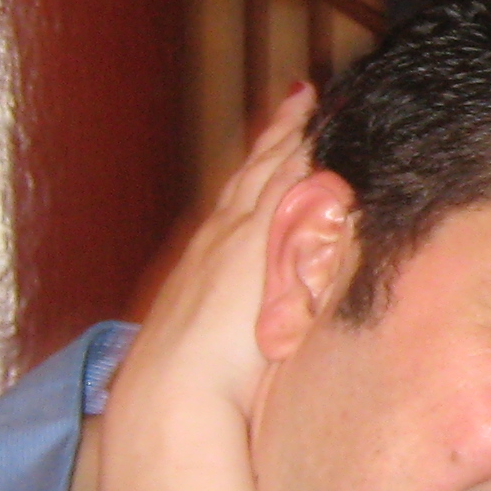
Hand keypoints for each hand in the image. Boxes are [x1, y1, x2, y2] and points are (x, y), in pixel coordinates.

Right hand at [113, 86, 313, 427]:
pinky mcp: (256, 241)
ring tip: (310, 99)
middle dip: (276, 136)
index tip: (276, 142)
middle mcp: (218, 239)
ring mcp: (236, 236)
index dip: (259, 171)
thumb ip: (228, 327)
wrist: (172, 393)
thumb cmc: (188, 386)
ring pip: (268, 169)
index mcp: (207, 264)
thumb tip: (233, 334)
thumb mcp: (209, 346)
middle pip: (253, 173)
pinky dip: (299, 150)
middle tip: (299, 97)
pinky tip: (318, 128)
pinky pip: (283, 181)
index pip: (239, 204)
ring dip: (289, 132)